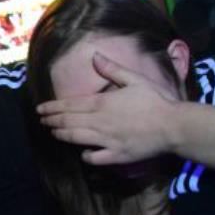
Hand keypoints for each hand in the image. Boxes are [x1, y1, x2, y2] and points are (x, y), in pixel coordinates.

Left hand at [36, 52, 182, 164]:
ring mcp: (107, 141)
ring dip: (62, 136)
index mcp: (103, 103)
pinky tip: (83, 153)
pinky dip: (86, 156)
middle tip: (42, 121)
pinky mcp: (116, 155)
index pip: (70, 105)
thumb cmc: (156, 100)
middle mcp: (100, 122)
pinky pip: (94, 158)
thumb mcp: (135, 79)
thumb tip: (95, 56)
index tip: (40, 109)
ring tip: (54, 133)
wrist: (174, 126)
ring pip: (76, 139)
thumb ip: (112, 70)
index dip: (52, 108)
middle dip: (52, 121)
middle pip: (69, 122)